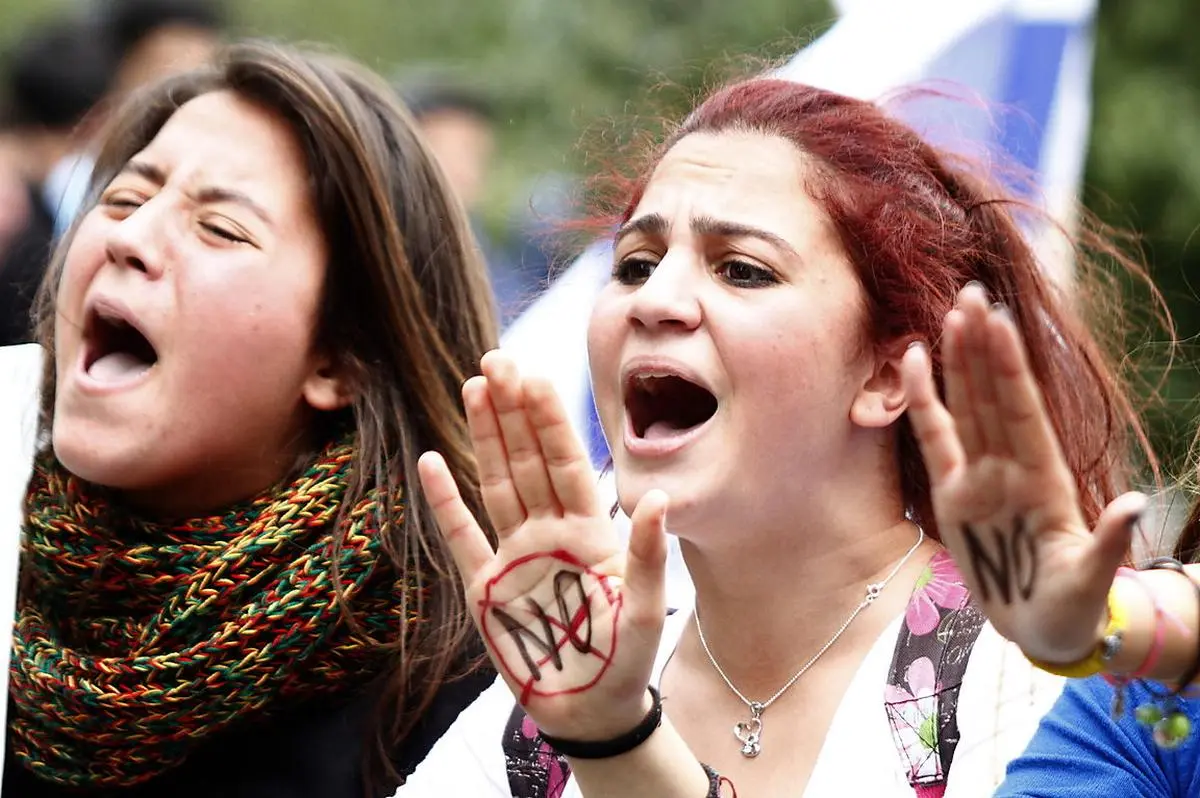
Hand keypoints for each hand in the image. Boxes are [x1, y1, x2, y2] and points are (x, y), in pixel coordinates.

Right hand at [418, 351, 669, 739]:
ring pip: (496, 482)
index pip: (564, 462)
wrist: (591, 712)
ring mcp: (514, 556)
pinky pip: (460, 536)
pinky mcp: (484, 588)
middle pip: (527, 459)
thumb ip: (650, 555)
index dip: (548, 419)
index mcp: (589, 532)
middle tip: (495, 359)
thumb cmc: (626, 662)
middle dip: (513, 409)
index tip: (532, 376)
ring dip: (484, 436)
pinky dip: (445, 501)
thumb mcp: (646, 610)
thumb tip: (660, 496)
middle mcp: (549, 532)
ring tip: (473, 387)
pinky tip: (431, 461)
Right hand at [900, 284, 1145, 663]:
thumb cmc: (1071, 607)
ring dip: (959, 360)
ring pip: (967, 406)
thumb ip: (1109, 541)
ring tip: (954, 312)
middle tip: (973, 293)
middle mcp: (1010, 468)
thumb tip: (1137, 504)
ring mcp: (979, 478)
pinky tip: (915, 361)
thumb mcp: (1091, 579)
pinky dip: (923, 401)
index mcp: (1044, 480)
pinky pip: (934, 438)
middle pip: (992, 395)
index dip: (1008, 369)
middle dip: (983, 345)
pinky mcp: (951, 495)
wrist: (1041, 628)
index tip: (1000, 324)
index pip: (1022, 412)